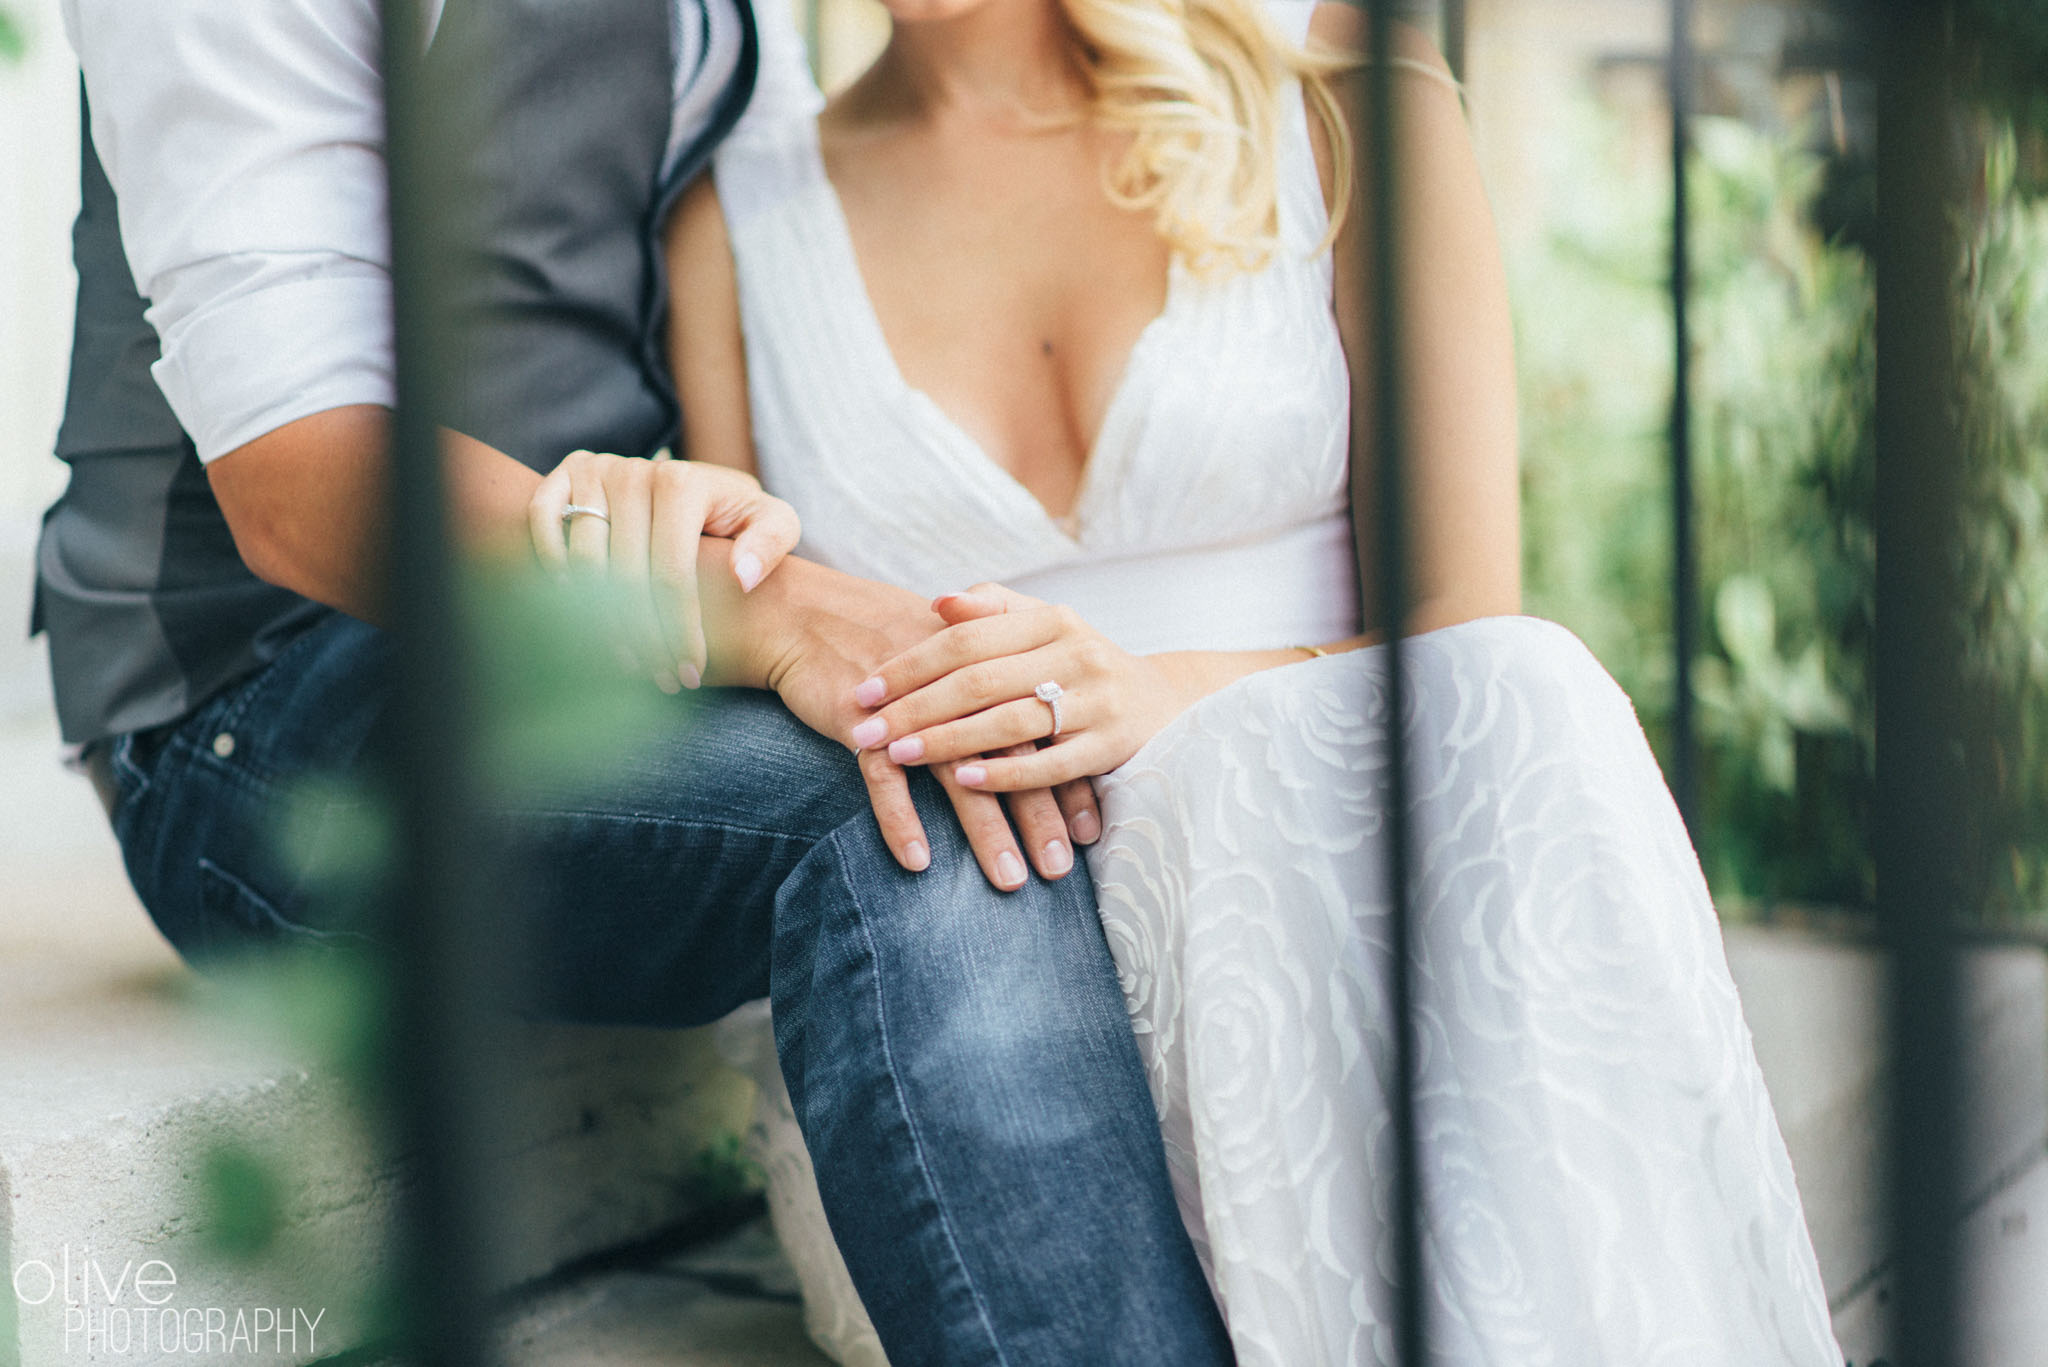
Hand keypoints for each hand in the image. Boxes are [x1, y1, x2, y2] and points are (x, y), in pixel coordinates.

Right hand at [529, 449, 800, 691]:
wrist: (696, 482)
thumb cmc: (736, 514)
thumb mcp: (773, 521)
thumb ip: (771, 543)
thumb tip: (742, 578)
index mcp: (683, 484)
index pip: (672, 576)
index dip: (679, 632)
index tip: (688, 674)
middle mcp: (634, 472)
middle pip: (624, 577)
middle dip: (643, 640)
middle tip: (658, 680)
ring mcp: (595, 470)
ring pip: (583, 562)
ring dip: (598, 622)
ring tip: (625, 662)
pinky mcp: (564, 475)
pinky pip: (543, 523)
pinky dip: (551, 565)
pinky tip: (577, 609)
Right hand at [701, 552, 1101, 889]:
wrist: (809, 615)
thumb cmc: (886, 643)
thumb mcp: (951, 656)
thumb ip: (999, 689)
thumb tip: (1044, 740)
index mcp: (989, 668)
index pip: (1043, 730)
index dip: (1068, 779)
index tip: (1090, 833)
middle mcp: (959, 687)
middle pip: (1013, 757)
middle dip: (1041, 816)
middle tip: (1061, 870)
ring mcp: (910, 706)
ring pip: (959, 775)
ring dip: (987, 832)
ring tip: (1010, 879)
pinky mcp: (862, 721)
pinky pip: (884, 779)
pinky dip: (901, 819)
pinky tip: (917, 862)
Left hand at [848, 584, 1199, 791]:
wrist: (1170, 703)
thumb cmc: (1083, 666)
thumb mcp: (1046, 628)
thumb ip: (993, 611)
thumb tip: (938, 603)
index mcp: (1052, 619)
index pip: (966, 639)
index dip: (910, 664)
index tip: (863, 690)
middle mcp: (1077, 653)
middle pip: (980, 680)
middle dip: (914, 707)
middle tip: (863, 729)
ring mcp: (1098, 701)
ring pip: (1010, 721)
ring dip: (948, 740)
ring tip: (898, 754)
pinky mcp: (1113, 745)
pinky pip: (1050, 764)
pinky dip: (1005, 773)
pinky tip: (963, 781)